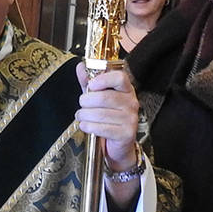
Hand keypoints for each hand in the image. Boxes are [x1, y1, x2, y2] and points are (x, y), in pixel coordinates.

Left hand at [75, 62, 141, 203]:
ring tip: (81, 116)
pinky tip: (85, 125)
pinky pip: (102, 128)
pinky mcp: (126, 134)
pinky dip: (89, 126)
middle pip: (105, 97)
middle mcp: (132, 103)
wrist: (117, 145)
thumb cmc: (107, 118)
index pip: (120, 78)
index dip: (103, 79)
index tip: (91, 86)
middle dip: (87, 101)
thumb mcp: (97, 98)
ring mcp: (130, 119)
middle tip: (81, 105)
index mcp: (126, 90)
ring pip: (100, 114)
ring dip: (85, 115)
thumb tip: (80, 66)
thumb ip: (89, 82)